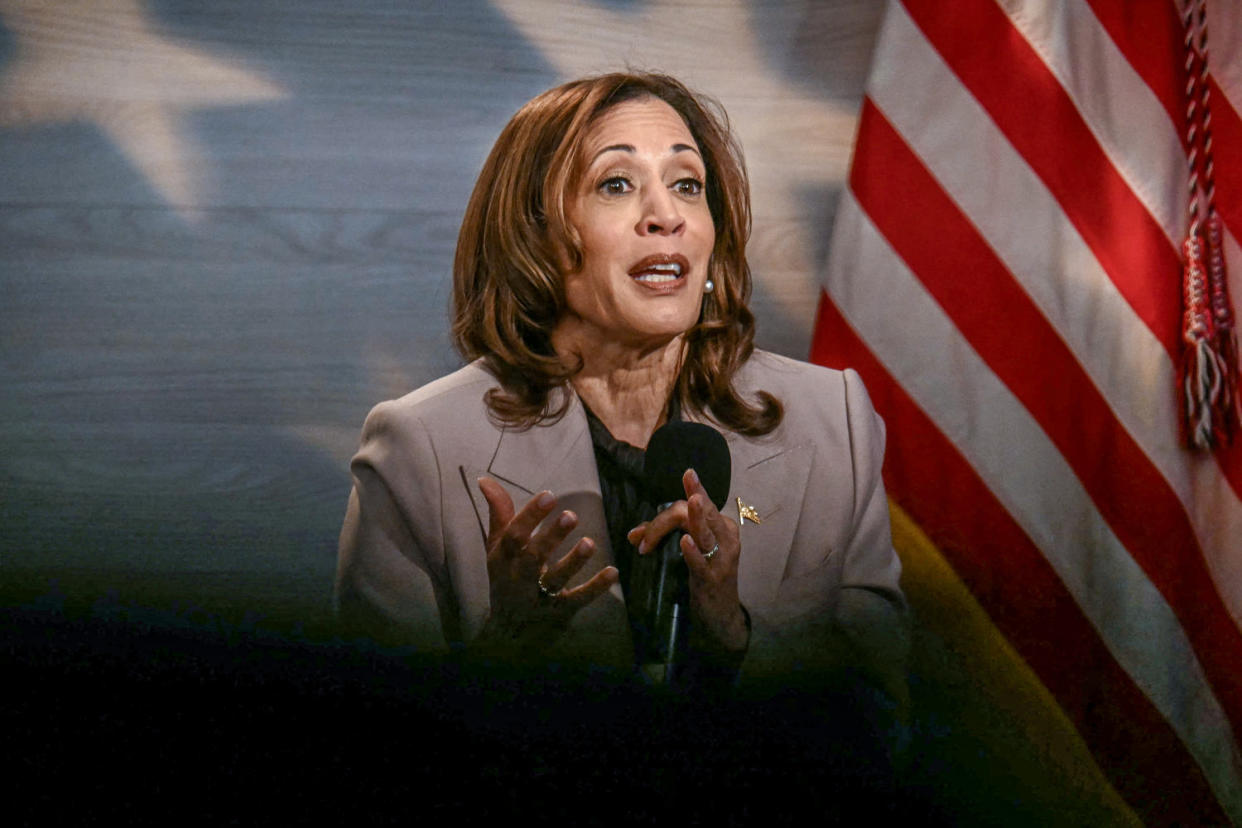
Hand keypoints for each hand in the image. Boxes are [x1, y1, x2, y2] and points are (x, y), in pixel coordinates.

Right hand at [475, 477, 617, 655]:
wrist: (506, 637)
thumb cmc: (506, 581)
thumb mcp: (498, 550)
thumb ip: (499, 515)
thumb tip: (485, 479)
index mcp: (503, 561)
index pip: (512, 537)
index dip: (528, 517)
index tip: (549, 496)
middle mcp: (519, 580)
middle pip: (533, 559)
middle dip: (551, 537)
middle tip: (571, 515)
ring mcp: (539, 599)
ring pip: (556, 581)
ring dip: (573, 562)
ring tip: (589, 543)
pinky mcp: (559, 614)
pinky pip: (578, 601)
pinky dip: (595, 588)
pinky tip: (612, 572)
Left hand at [626, 469, 747, 653]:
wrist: (721, 616)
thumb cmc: (705, 578)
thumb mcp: (691, 553)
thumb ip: (665, 539)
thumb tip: (633, 533)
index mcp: (722, 528)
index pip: (701, 505)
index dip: (682, 499)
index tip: (678, 484)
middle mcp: (726, 539)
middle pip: (704, 512)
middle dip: (691, 496)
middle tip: (688, 477)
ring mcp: (721, 559)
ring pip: (707, 532)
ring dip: (698, 517)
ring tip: (692, 501)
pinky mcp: (712, 580)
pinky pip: (701, 563)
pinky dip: (692, 552)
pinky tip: (685, 542)